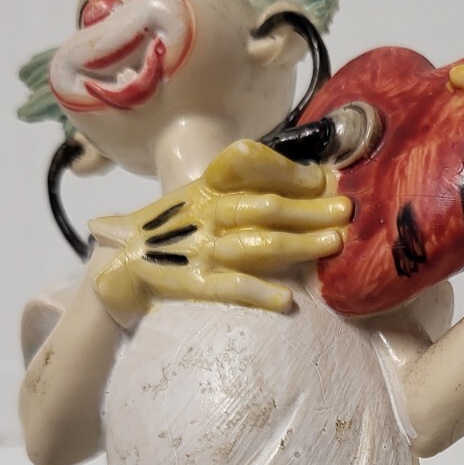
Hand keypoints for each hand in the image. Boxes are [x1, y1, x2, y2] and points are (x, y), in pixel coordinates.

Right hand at [90, 139, 350, 321]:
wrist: (117, 268)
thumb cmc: (170, 234)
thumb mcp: (198, 202)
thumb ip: (240, 194)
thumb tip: (303, 185)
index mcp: (205, 188)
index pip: (245, 164)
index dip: (285, 169)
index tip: (321, 177)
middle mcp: (203, 212)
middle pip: (264, 206)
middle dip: (309, 208)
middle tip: (346, 210)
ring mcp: (197, 248)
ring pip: (255, 243)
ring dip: (298, 243)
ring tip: (333, 244)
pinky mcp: (190, 283)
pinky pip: (229, 287)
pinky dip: (257, 292)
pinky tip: (286, 300)